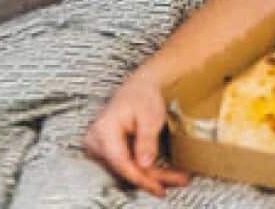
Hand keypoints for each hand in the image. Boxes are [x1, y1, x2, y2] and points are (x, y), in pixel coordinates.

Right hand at [83, 75, 189, 196]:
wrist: (139, 86)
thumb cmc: (144, 97)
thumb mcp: (150, 117)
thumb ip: (146, 140)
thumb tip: (144, 164)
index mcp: (104, 130)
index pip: (121, 162)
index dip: (141, 178)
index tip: (159, 188)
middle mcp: (96, 140)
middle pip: (125, 168)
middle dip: (151, 178)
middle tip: (178, 182)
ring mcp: (99, 145)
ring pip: (126, 168)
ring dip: (150, 176)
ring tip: (177, 179)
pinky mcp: (107, 149)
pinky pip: (126, 163)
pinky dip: (144, 169)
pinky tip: (161, 175)